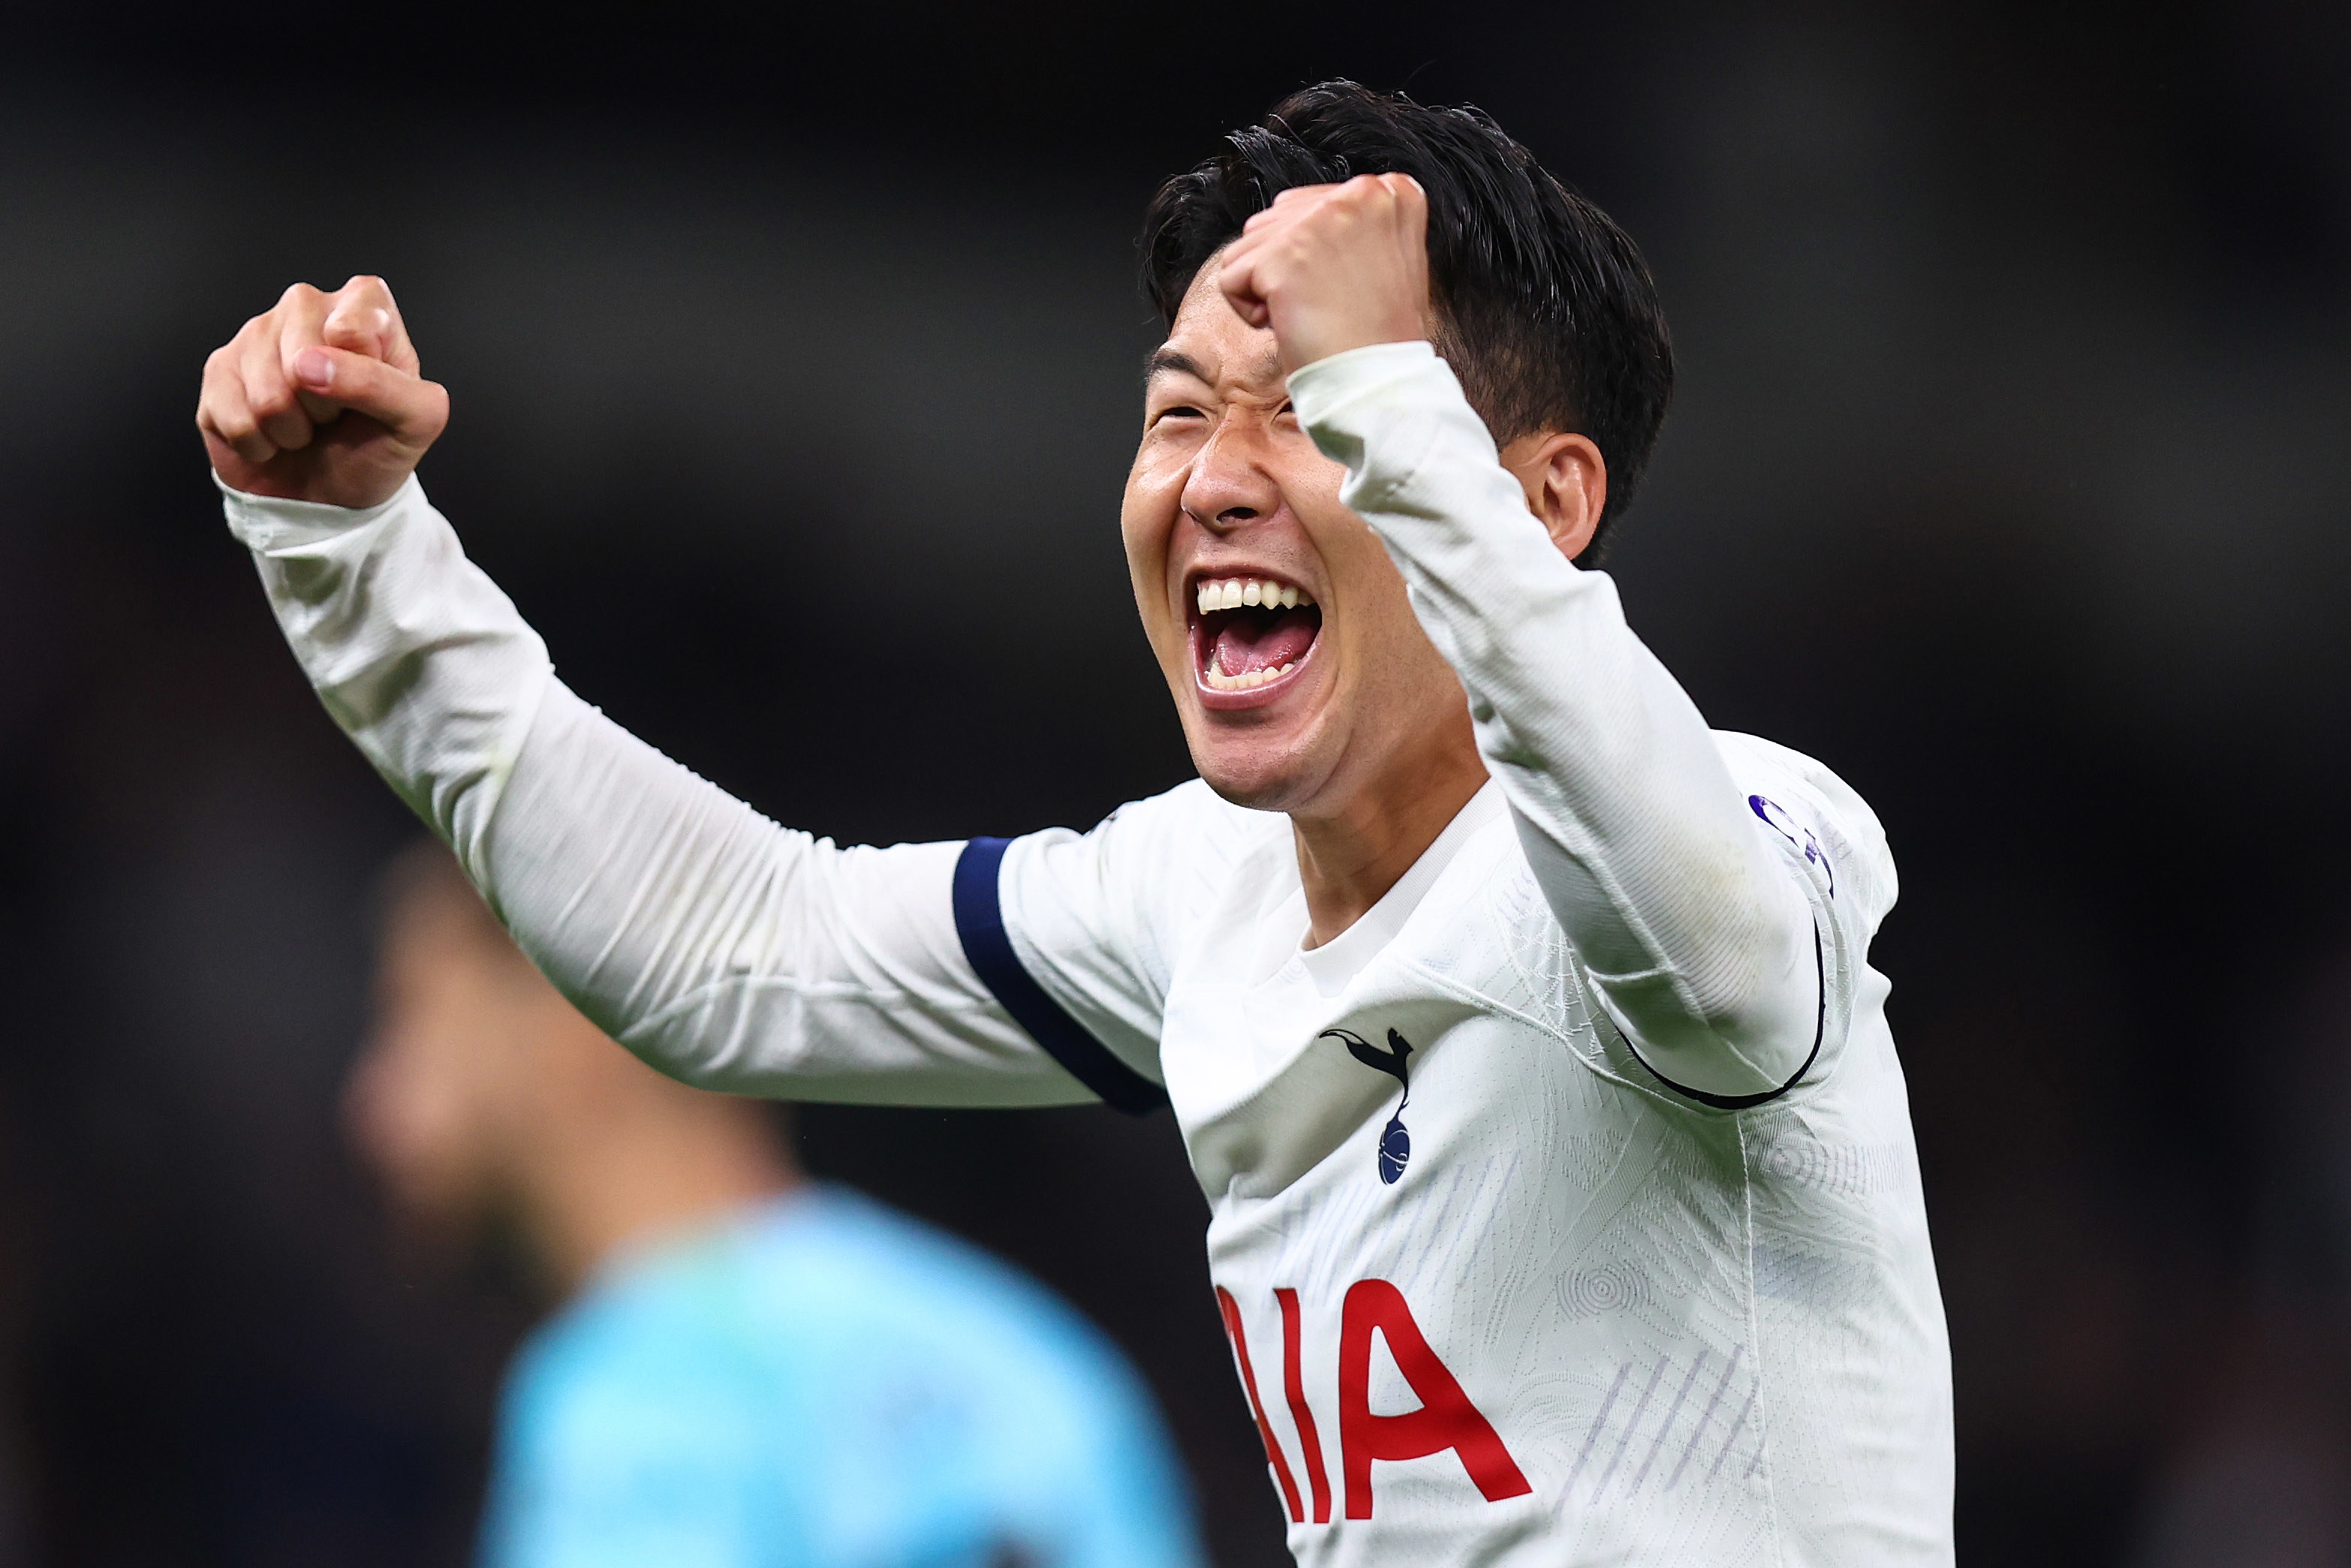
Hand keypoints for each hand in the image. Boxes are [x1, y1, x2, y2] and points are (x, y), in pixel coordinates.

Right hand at [197, 275, 448, 508]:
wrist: (331, 496)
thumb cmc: (376, 448)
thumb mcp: (417, 421)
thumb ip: (385, 385)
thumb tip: (309, 363)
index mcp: (363, 305)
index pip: (354, 327)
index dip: (364, 376)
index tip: (373, 393)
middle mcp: (305, 307)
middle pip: (301, 359)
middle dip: (324, 407)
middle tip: (335, 415)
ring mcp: (256, 334)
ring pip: (267, 395)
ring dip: (292, 431)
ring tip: (306, 427)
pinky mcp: (219, 369)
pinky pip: (234, 417)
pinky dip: (260, 445)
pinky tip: (273, 436)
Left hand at [1216, 174, 1430, 374]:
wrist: (1377, 385)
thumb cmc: (1376, 338)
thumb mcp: (1383, 259)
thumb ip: (1347, 226)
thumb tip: (1287, 217)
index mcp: (1389, 192)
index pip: (1307, 207)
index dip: (1311, 258)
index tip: (1347, 291)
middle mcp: (1361, 192)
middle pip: (1274, 221)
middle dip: (1285, 270)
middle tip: (1328, 307)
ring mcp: (1321, 220)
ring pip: (1248, 245)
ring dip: (1265, 290)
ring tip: (1311, 315)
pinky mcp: (1284, 253)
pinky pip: (1230, 278)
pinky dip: (1250, 313)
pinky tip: (1292, 325)